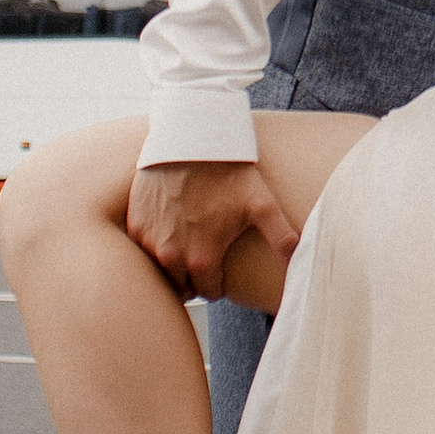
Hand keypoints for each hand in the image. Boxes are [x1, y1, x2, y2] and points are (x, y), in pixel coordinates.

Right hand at [126, 155, 296, 301]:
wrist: (191, 140)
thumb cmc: (229, 172)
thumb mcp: (262, 205)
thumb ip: (282, 240)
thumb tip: (300, 266)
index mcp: (200, 260)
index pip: (209, 293)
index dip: (219, 281)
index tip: (222, 264)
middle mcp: (170, 257)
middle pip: (183, 286)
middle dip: (195, 276)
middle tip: (206, 250)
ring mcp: (148, 241)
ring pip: (162, 270)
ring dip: (174, 263)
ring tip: (189, 239)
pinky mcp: (134, 225)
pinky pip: (144, 248)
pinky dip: (155, 243)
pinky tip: (170, 224)